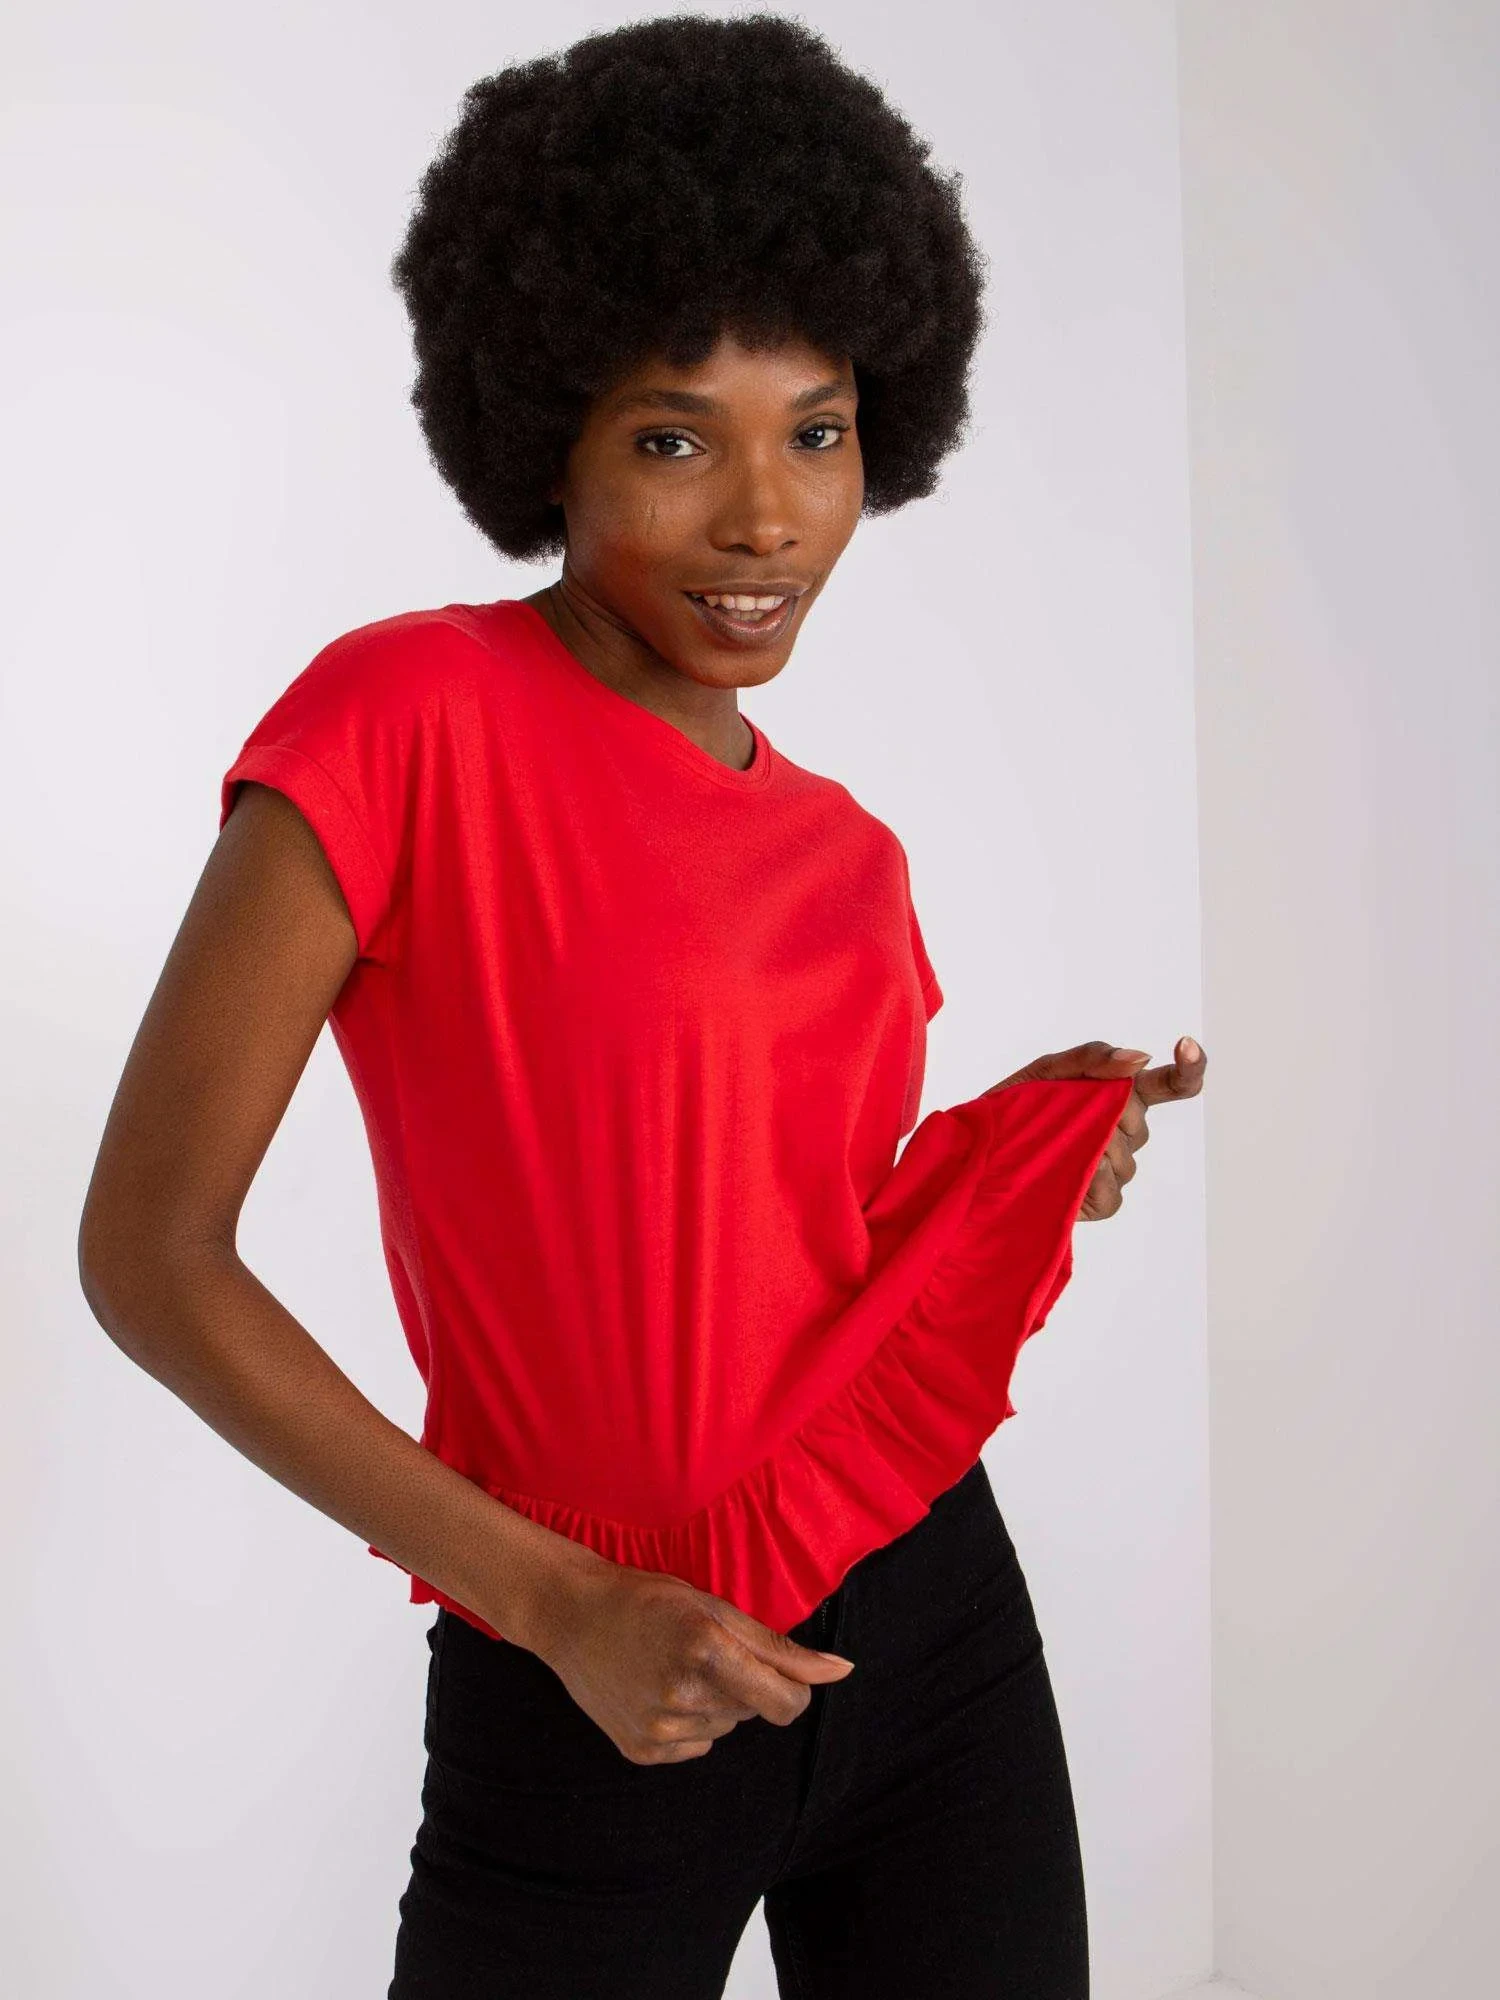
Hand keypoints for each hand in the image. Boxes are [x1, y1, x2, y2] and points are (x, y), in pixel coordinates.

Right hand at [529, 1556, 853, 1764]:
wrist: (572, 1616)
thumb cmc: (650, 1600)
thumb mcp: (717, 1608)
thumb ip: (781, 1648)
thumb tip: (842, 1671)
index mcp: (708, 1650)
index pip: (787, 1702)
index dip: (791, 1688)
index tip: (773, 1670)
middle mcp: (684, 1695)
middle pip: (754, 1712)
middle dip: (742, 1684)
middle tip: (700, 1651)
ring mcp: (659, 1729)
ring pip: (725, 1729)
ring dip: (714, 1703)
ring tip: (674, 1667)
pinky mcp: (640, 1752)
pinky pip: (694, 1747)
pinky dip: (687, 1724)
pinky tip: (656, 1691)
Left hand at [985, 1035, 1205, 1219]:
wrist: (975, 1149)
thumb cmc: (1013, 1106)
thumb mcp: (1046, 1070)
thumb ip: (1092, 1057)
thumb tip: (1139, 1058)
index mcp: (1119, 1095)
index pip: (1170, 1085)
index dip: (1189, 1068)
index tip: (1187, 1046)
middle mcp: (1125, 1133)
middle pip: (1139, 1121)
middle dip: (1106, 1113)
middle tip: (1064, 1111)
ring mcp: (1116, 1169)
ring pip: (1125, 1158)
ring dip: (1092, 1147)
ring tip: (1053, 1143)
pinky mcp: (1102, 1201)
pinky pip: (1112, 1191)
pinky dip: (1091, 1179)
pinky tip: (1069, 1171)